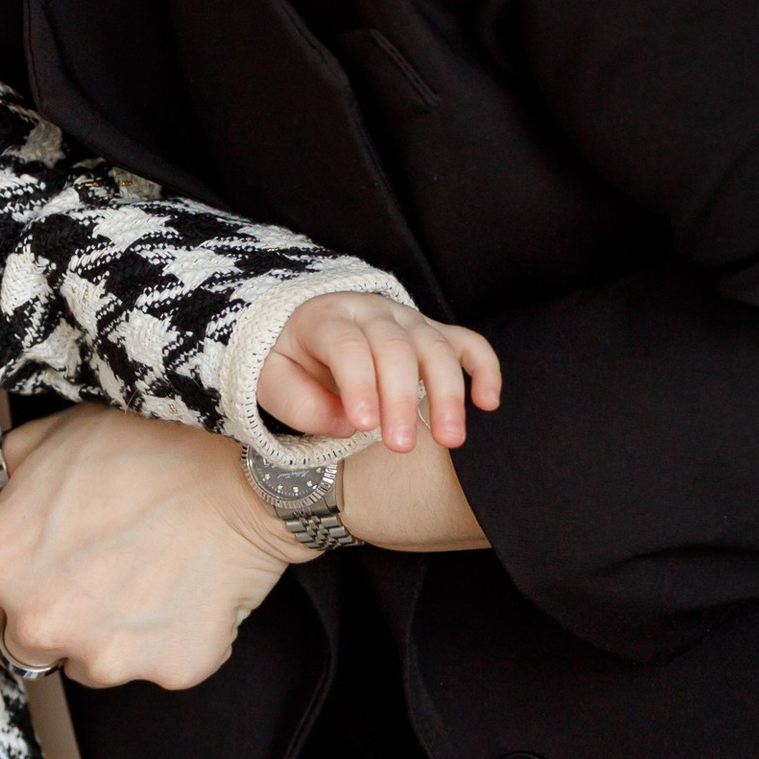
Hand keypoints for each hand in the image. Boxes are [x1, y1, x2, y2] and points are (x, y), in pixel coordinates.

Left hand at [0, 407, 307, 690]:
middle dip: (53, 618)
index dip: (10, 589)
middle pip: (28, 649)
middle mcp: (41, 622)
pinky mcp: (165, 669)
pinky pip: (152, 666)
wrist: (242, 469)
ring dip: (105, 634)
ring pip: (87, 665)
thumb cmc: (144, 446)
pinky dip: (164, 639)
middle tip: (98, 569)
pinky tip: (180, 589)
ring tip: (143, 573)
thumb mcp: (42, 442)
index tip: (42, 568)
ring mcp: (105, 654)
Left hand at [257, 292, 501, 449]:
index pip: (347, 346)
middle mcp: (371, 312)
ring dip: (447, 393)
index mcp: (326, 319)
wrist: (302, 328)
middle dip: (401, 398)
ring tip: (450, 439)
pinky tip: (488, 402)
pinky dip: (484, 368)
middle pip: (395, 348)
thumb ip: (300, 403)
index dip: (358, 384)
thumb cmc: (290, 360)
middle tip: (400, 445)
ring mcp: (407, 319)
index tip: (362, 425)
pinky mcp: (431, 333)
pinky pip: (467, 342)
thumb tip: (348, 424)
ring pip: (436, 347)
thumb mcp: (271, 381)